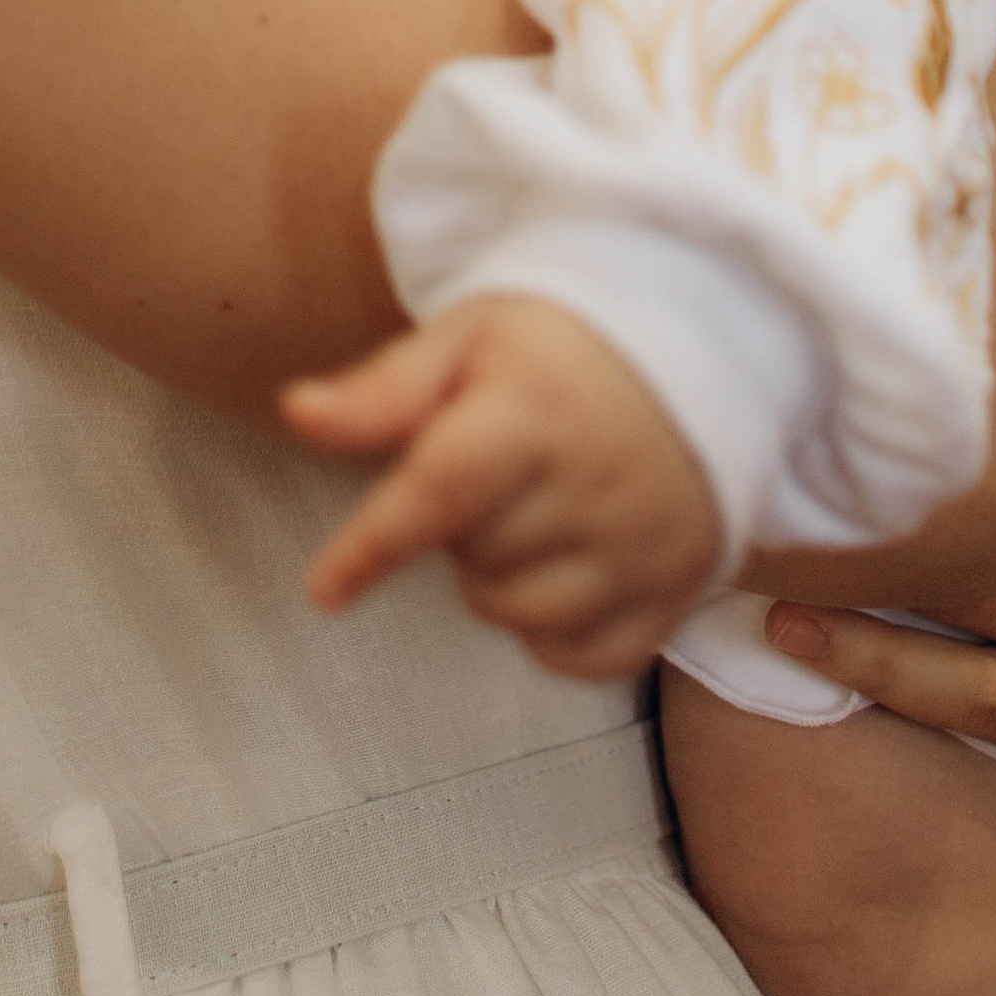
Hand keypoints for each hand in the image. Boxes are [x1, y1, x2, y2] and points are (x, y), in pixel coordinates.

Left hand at [282, 294, 724, 680]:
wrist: (699, 343)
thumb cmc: (563, 341)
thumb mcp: (469, 336)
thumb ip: (385, 389)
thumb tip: (297, 413)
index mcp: (538, 411)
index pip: (440, 493)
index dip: (374, 547)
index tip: (323, 591)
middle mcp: (600, 484)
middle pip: (474, 561)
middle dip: (459, 528)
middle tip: (495, 471)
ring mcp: (648, 544)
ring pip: (520, 617)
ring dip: (501, 579)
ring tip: (530, 513)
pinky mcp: (681, 588)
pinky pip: (585, 658)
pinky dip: (556, 629)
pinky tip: (567, 565)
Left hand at [754, 170, 995, 774]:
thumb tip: (977, 169)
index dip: (895, 343)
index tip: (790, 316)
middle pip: (972, 491)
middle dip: (847, 454)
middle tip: (715, 413)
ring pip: (964, 602)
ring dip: (839, 565)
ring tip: (726, 510)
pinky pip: (992, 710)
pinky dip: (885, 680)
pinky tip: (793, 631)